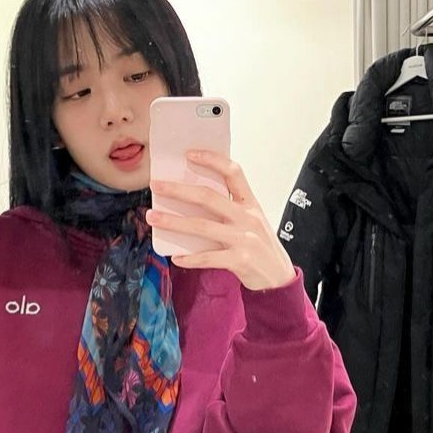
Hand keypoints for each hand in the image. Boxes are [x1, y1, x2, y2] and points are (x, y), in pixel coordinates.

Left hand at [147, 149, 296, 291]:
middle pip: (209, 197)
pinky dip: (190, 258)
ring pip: (202, 226)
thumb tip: (192, 202)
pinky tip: (175, 257)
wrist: (279, 277)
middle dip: (179, 190)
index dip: (212, 160)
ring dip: (174, 222)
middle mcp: (247, 217)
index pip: (233, 172)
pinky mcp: (240, 260)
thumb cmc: (261, 247)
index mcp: (250, 203)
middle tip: (156, 186)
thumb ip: (230, 210)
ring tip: (153, 217)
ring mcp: (244, 239)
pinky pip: (208, 257)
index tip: (189, 154)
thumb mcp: (251, 221)